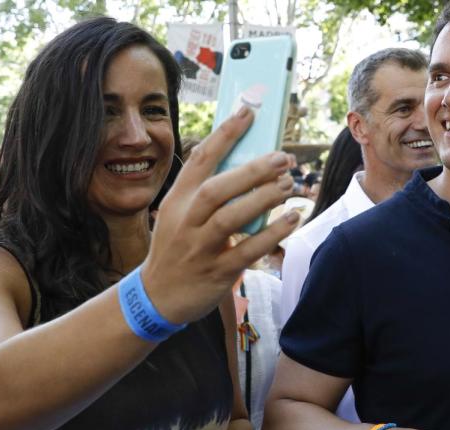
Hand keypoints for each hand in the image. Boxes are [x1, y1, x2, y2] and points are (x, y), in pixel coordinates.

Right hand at [142, 106, 299, 323]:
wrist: (157, 296)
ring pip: (230, 218)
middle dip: (252, 170)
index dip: (225, 134)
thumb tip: (242, 160)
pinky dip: (271, 234)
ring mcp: (199, 248)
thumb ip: (203, 191)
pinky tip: (291, 218)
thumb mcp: (178, 214)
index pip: (199, 159)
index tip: (249, 113)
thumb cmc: (177, 248)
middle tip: (284, 157)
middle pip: (217, 188)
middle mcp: (185, 221)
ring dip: (263, 199)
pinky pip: (246, 251)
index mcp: (176, 200)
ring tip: (290, 185)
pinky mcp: (216, 272)